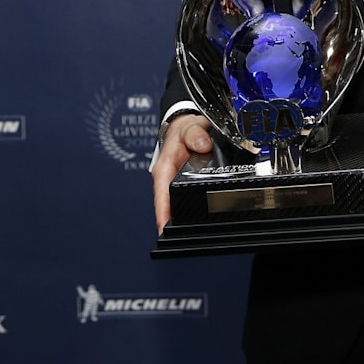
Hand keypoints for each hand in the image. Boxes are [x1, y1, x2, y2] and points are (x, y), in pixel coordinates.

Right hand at [150, 113, 212, 231]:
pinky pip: (187, 199)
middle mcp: (168, 180)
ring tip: (194, 233)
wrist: (187, 126)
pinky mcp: (185, 185)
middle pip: (169, 206)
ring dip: (183, 218)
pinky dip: (192, 209)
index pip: (161, 195)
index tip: (164, 228)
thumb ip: (195, 134)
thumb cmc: (184, 129)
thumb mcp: (189, 127)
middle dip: (174, 222)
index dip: (163, 213)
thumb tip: (202, 145)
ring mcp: (176, 184)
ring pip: (178, 205)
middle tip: (186, 237)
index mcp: (164, 168)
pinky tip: (201, 219)